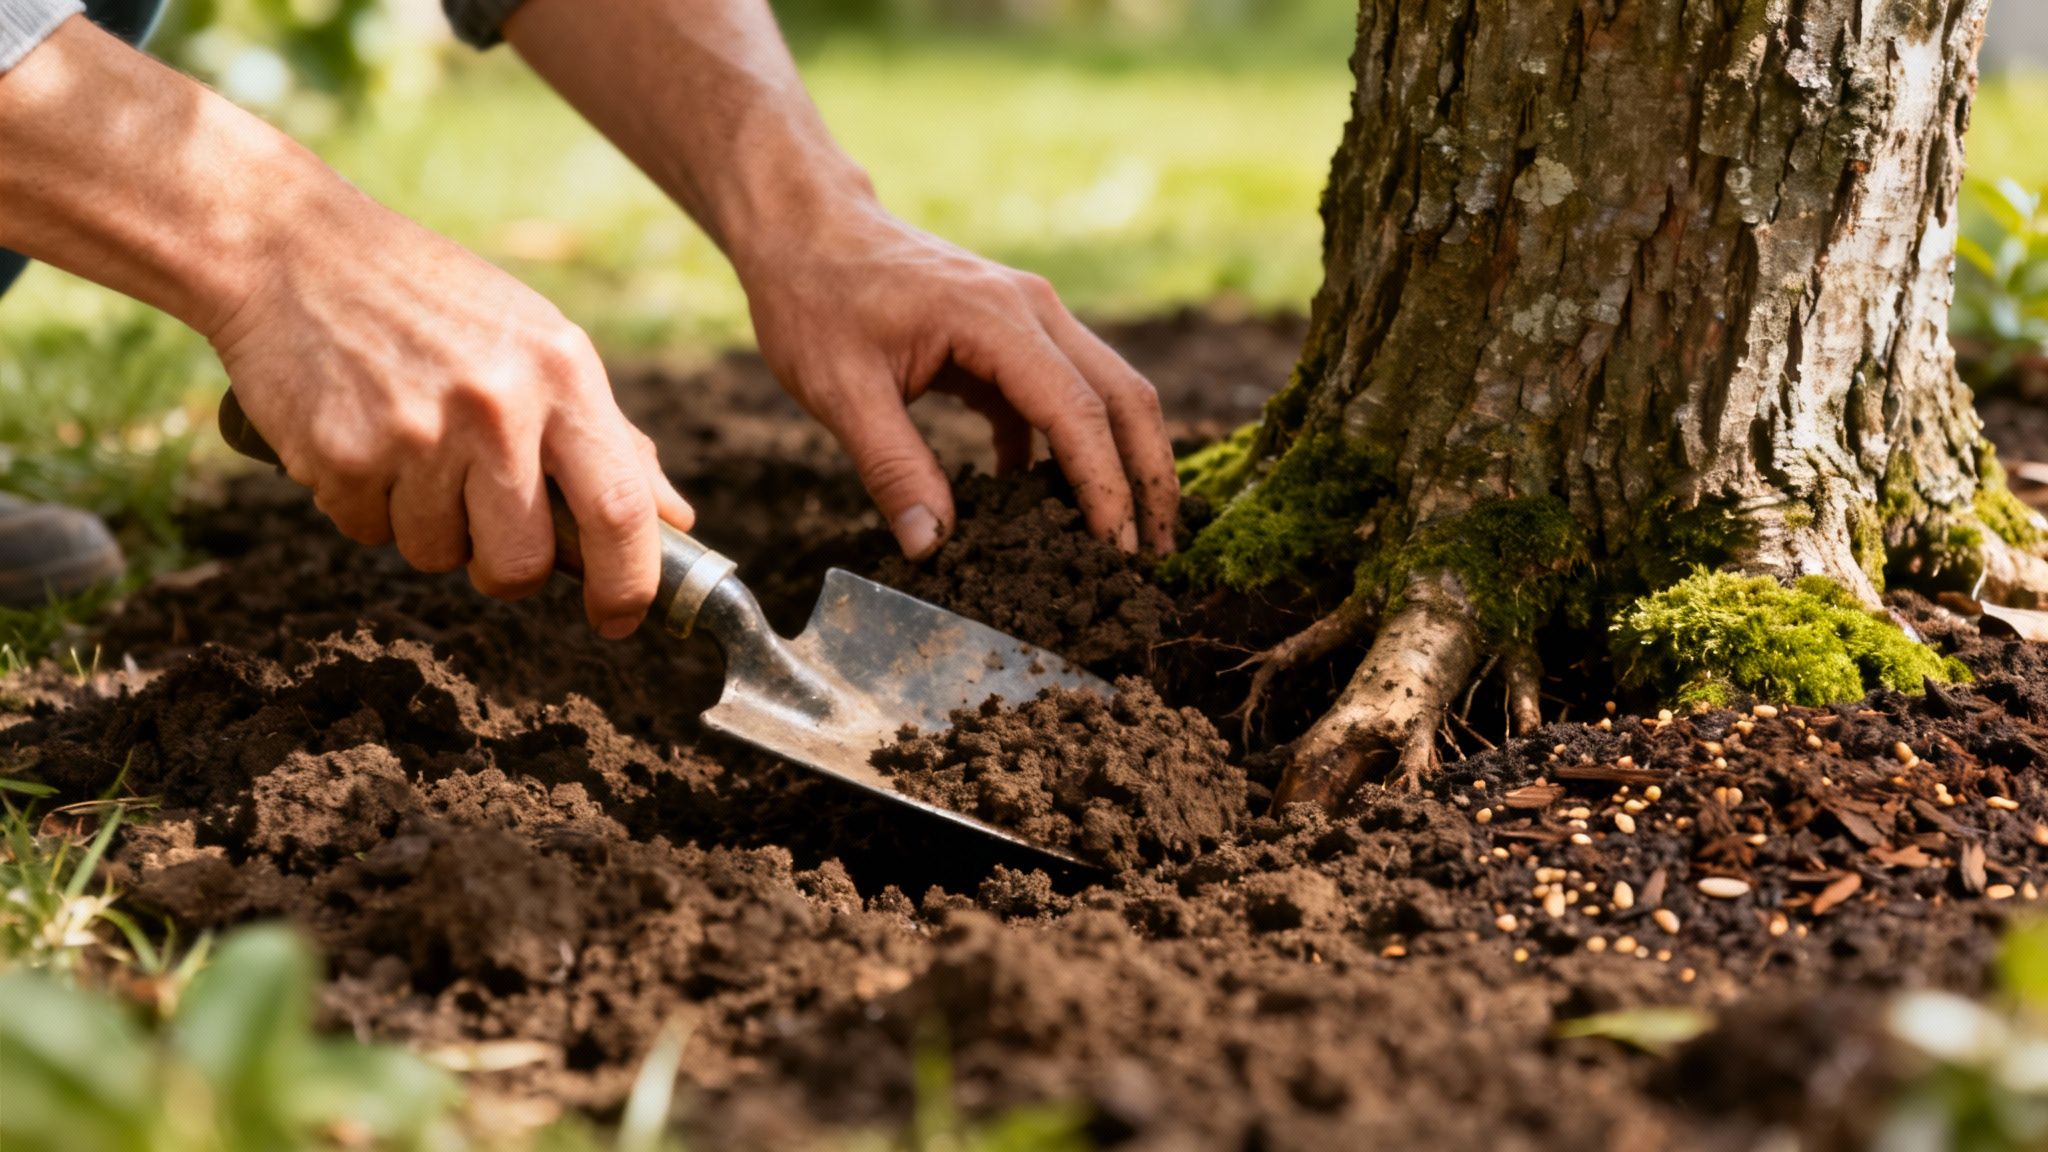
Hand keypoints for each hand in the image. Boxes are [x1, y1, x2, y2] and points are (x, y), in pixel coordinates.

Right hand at [208, 193, 692, 636]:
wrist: (291, 248)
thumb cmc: (433, 301)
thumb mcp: (539, 342)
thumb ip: (609, 437)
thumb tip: (675, 520)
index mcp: (562, 373)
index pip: (620, 509)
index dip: (629, 584)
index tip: (619, 618)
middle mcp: (498, 405)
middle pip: (523, 564)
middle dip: (506, 571)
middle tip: (485, 529)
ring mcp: (418, 433)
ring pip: (438, 556)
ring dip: (426, 528)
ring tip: (410, 448)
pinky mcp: (343, 454)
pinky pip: (368, 532)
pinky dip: (365, 505)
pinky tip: (362, 437)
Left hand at [734, 200, 1179, 558]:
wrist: (805, 227)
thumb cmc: (816, 298)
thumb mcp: (842, 391)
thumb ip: (894, 468)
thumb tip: (933, 547)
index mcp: (998, 319)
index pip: (1078, 413)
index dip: (1104, 488)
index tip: (1116, 552)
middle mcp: (1033, 310)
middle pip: (1124, 397)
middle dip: (1148, 477)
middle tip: (1156, 555)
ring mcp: (1028, 317)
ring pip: (1105, 393)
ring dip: (1119, 463)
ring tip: (1120, 540)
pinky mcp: (1009, 335)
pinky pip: (1059, 396)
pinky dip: (1063, 450)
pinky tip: (1038, 504)